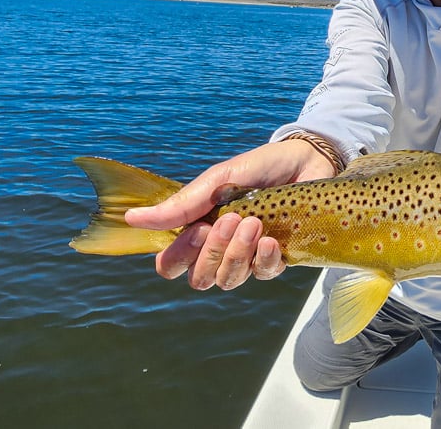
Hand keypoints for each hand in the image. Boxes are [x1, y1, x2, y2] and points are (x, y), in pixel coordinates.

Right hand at [124, 139, 336, 289]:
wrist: (308, 160)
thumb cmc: (260, 167)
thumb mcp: (220, 179)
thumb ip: (183, 204)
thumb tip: (131, 218)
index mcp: (199, 227)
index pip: (172, 263)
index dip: (178, 256)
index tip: (198, 230)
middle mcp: (221, 247)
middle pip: (199, 278)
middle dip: (213, 252)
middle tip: (231, 218)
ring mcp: (249, 256)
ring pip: (228, 281)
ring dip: (237, 255)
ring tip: (254, 223)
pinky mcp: (278, 258)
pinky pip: (263, 275)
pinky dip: (264, 260)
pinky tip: (271, 240)